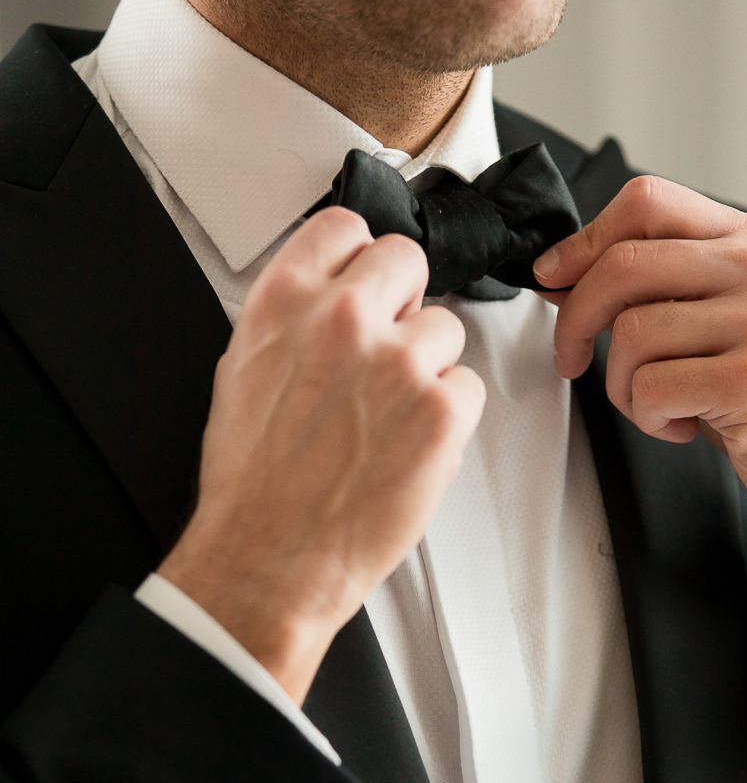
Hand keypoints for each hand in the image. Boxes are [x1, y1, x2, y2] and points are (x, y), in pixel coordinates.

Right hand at [160, 207, 484, 703]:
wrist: (269, 555)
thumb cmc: (253, 483)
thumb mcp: (242, 372)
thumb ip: (292, 321)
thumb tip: (326, 300)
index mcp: (284, 302)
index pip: (345, 227)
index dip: (360, 258)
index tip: (365, 282)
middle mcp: (342, 320)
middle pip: (408, 260)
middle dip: (404, 302)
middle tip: (387, 351)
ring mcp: (397, 362)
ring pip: (446, 330)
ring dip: (428, 368)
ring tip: (388, 418)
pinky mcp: (440, 411)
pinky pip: (467, 388)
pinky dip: (448, 418)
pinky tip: (408, 446)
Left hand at [534, 176, 746, 696]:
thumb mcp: (721, 323)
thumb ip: (657, 288)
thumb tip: (563, 274)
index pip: (647, 202)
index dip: (583, 240)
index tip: (553, 277)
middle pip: (624, 264)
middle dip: (576, 319)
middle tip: (572, 357)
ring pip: (631, 333)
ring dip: (623, 385)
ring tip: (659, 405)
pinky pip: (651, 388)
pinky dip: (649, 418)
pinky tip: (684, 426)